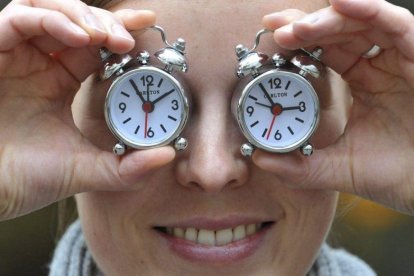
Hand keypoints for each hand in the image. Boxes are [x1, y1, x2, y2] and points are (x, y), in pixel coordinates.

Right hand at [0, 0, 174, 219]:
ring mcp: (16, 55)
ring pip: (49, 8)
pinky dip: (53, 20)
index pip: (95, 45)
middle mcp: (39, 63)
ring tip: (106, 37)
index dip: (121, 30)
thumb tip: (168, 156)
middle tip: (127, 39)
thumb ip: (127, 167)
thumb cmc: (26, 178)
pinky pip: (20, 18)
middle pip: (76, 21)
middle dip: (106, 23)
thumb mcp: (85, 169)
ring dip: (82, 15)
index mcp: (60, 82)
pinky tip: (80, 39)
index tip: (147, 24)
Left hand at [255, 0, 413, 213]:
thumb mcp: (339, 168)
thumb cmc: (396, 176)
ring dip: (329, 19)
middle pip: (342, 31)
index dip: (300, 44)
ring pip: (365, 22)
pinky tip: (342, 4)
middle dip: (306, 26)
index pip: (328, 52)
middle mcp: (382, 66)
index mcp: (363, 83)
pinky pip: (398, 24)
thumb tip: (258, 159)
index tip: (270, 40)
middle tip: (275, 28)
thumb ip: (300, 166)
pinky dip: (370, 10)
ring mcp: (403, 58)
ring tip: (296, 27)